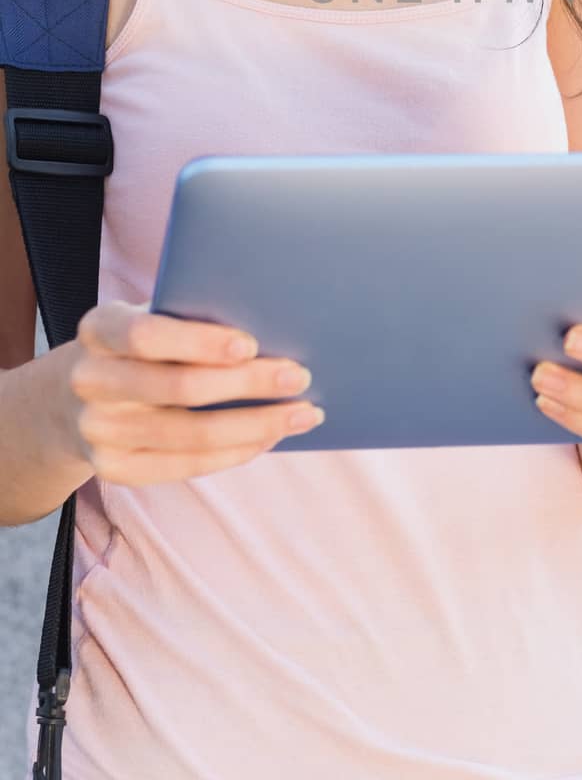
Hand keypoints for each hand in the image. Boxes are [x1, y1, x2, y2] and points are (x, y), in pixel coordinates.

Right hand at [66, 301, 324, 484]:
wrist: (75, 398)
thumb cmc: (141, 346)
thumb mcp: (150, 316)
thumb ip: (191, 316)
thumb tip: (275, 322)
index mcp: (99, 329)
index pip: (147, 335)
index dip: (200, 342)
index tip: (251, 344)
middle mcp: (90, 381)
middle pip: (179, 387)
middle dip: (248, 383)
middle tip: (301, 376)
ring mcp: (98, 431)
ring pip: (191, 434)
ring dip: (257, 424)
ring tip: (303, 413)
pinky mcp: (114, 469)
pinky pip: (186, 465)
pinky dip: (235, 451)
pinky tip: (269, 437)